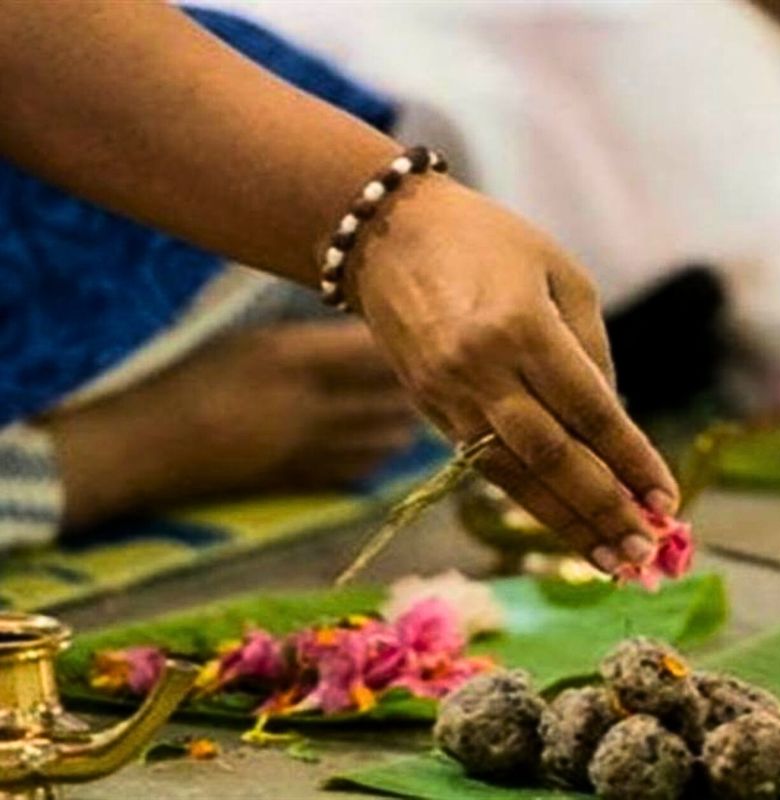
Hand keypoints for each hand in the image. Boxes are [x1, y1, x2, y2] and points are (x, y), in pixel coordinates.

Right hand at [49, 321, 415, 528]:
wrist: (146, 447)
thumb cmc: (193, 378)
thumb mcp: (250, 340)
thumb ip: (312, 337)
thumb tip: (376, 330)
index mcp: (289, 357)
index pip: (373, 348)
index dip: (406, 340)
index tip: (427, 326)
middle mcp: (307, 404)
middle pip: (391, 395)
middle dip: (420, 381)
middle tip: (439, 364)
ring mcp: (308, 448)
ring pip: (388, 436)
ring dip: (410, 418)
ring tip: (420, 399)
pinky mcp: (303, 480)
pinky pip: (364, 467)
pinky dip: (386, 451)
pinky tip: (391, 437)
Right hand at [352, 177, 678, 570]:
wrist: (389, 234)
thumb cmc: (490, 242)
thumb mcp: (560, 273)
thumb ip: (591, 350)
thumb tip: (613, 423)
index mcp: (522, 327)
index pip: (590, 413)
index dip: (632, 462)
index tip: (668, 500)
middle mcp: (483, 370)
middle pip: (552, 457)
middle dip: (604, 509)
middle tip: (645, 551)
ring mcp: (450, 396)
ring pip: (515, 476)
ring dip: (566, 524)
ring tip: (611, 562)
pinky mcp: (431, 410)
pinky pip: (486, 466)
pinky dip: (529, 500)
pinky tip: (563, 527)